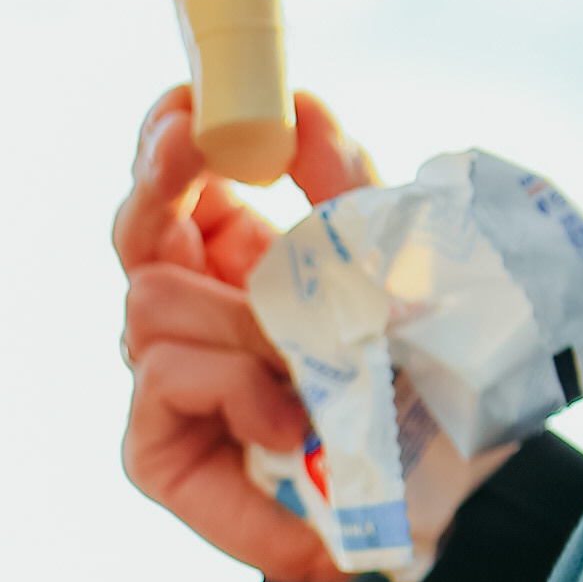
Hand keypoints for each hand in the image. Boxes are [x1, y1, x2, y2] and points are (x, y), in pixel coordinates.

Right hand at [112, 84, 377, 581]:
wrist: (448, 480)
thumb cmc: (416, 373)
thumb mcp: (390, 260)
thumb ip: (343, 185)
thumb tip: (301, 106)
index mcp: (231, 260)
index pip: (172, 184)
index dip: (166, 138)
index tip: (190, 101)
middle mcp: (188, 316)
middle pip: (135, 232)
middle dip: (163, 180)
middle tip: (196, 139)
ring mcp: (165, 384)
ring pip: (149, 304)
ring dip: (234, 320)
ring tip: (305, 365)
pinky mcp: (160, 453)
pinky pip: (165, 384)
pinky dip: (230, 392)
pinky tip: (282, 426)